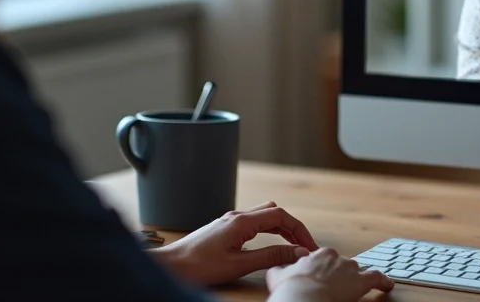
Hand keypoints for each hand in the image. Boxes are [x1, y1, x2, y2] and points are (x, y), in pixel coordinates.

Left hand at [153, 201, 319, 286]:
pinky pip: (254, 223)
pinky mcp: (225, 229)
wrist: (169, 266)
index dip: (299, 229)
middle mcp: (237, 216)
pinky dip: (269, 230)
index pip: (281, 216)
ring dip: (282, 228)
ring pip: (265, 216)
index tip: (310, 245)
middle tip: (305, 246)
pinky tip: (270, 243)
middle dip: (293, 228)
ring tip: (293, 245)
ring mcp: (230, 221)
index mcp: (242, 221)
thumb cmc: (198, 266)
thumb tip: (296, 252)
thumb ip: (269, 257)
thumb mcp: (238, 265)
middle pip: (275, 213)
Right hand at [266, 247, 393, 301]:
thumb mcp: (278, 275)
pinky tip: (387, 285)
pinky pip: (377, 278)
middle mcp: (336, 257)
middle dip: (340, 276)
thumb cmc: (291, 289)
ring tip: (358, 288)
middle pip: (342, 265)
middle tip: (336, 288)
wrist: (302, 297)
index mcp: (318, 254)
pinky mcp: (362, 281)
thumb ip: (281, 267)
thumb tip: (278, 266)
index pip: (326, 260)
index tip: (323, 278)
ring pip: (358, 271)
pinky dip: (383, 281)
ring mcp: (350, 268)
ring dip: (357, 279)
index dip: (325, 271)